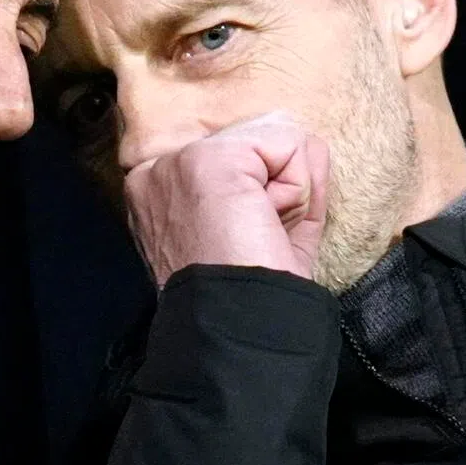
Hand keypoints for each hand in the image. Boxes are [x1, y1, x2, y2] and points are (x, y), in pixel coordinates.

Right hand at [124, 112, 328, 287]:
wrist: (235, 322)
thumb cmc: (246, 293)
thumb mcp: (258, 231)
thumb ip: (274, 185)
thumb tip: (308, 142)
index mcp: (157, 195)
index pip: (237, 162)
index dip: (266, 197)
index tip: (248, 241)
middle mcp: (157, 172)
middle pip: (257, 146)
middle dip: (278, 191)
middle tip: (254, 240)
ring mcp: (180, 161)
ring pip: (275, 143)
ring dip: (289, 192)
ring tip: (259, 233)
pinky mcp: (213, 159)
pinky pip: (289, 147)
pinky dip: (298, 190)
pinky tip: (268, 223)